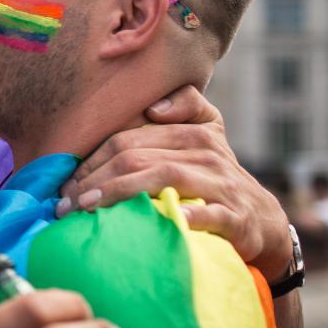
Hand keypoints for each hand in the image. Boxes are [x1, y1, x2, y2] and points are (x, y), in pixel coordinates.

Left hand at [56, 85, 291, 281]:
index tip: (64, 185)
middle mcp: (206, 151)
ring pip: (164, 178)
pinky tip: (163, 220)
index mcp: (192, 130)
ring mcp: (221, 183)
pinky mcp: (235, 216)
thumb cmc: (216, 177)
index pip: (127, 139)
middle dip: (94, 180)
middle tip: (65, 203)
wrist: (263, 220)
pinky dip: (186, 215)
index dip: (91, 160)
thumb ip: (184, 107)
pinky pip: (208, 214)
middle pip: (137, 157)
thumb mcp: (206, 134)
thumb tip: (154, 106)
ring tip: (89, 210)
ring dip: (120, 193)